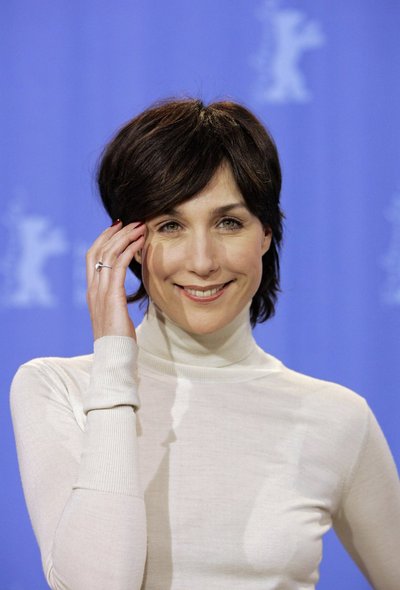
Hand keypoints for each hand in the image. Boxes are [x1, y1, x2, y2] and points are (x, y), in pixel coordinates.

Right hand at [86, 221, 145, 340]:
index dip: (104, 239)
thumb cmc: (118, 338)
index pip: (92, 256)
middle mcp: (93, 288)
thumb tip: (122, 293)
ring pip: (108, 255)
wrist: (114, 355)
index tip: (118, 227)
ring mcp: (100, 292)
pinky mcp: (111, 296)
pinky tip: (139, 244)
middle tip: (130, 221)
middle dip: (114, 233)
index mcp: (92, 291)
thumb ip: (115, 299)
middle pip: (98, 250)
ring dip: (124, 238)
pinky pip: (118, 267)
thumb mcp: (114, 313)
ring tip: (139, 227)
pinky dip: (128, 252)